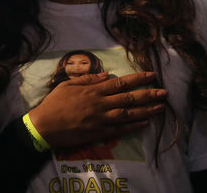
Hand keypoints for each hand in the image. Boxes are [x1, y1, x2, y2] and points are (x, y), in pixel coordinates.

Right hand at [28, 71, 167, 147]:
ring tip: (161, 107)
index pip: (121, 82)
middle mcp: (101, 104)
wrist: (42, 126)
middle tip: (165, 92)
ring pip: (128, 113)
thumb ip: (88, 79)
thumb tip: (106, 74)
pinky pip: (119, 130)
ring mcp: (100, 119)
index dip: (139, 78)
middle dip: (149, 94)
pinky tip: (145, 123)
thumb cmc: (54, 104)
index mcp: (94, 90)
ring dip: (146, 110)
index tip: (152, 75)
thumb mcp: (68, 85)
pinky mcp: (97, 133)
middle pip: (129, 97)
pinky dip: (133, 126)